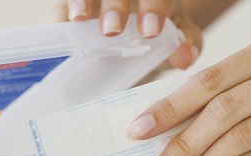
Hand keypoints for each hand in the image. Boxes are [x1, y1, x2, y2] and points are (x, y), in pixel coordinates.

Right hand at [54, 0, 201, 68]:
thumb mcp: (178, 35)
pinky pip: (64, 3)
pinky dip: (63, 9)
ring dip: (82, 0)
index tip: (149, 31)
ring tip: (79, 17)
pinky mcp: (73, 1)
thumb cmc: (163, 29)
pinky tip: (63, 23)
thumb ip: (188, 42)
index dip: (153, 8)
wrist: (139, 29)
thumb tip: (185, 56)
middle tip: (112, 30)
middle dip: (114, 6)